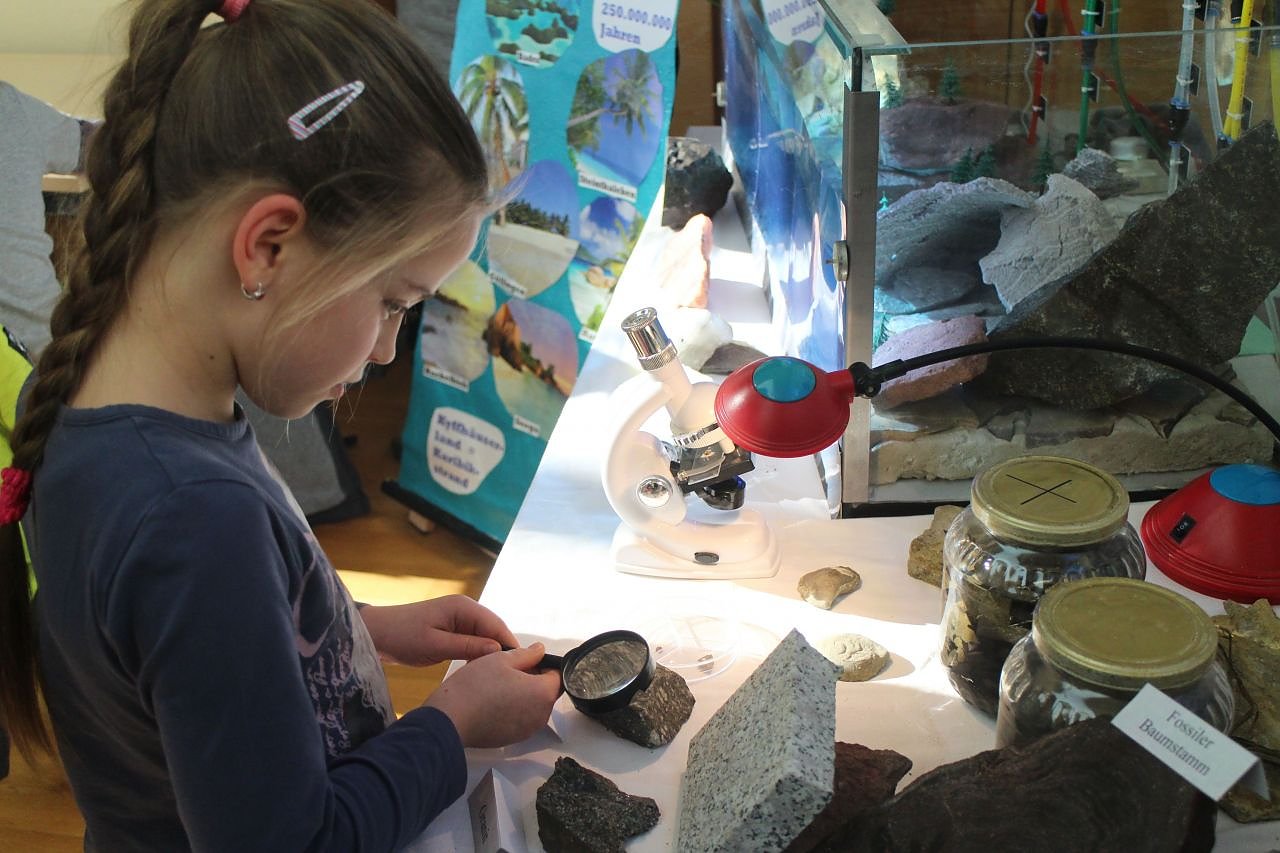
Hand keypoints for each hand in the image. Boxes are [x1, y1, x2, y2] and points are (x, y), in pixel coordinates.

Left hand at [359, 595, 519, 666]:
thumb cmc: (403, 637)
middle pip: (494, 630)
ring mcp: (459, 618)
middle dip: (503, 651)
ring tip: (501, 677)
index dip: (510, 645)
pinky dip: (479, 654)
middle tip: (514, 676)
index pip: (496, 625)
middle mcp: (465, 609)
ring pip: (485, 637)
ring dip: (491, 654)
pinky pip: (474, 641)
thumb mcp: (435, 645)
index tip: (524, 666)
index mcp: (463, 607)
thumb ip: (467, 647)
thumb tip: (498, 651)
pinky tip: (482, 671)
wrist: (376, 634)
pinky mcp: (453, 629)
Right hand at [426, 644, 563, 747]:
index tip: (527, 660)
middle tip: (507, 670)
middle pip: (546, 692)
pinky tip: (491, 701)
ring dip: (521, 695)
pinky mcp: (512, 739)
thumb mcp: (500, 659)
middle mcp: (541, 715)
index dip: (544, 664)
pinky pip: (519, 719)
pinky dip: (511, 710)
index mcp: (543, 693)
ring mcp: (527, 730)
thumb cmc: (475, 687)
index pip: (558, 675)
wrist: (450, 721)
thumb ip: (526, 654)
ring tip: (496, 685)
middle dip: (532, 679)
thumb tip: (539, 650)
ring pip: (532, 706)